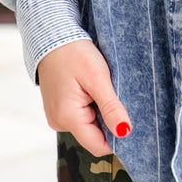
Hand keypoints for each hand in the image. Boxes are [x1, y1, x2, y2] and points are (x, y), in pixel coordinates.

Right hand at [37, 40, 130, 155]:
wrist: (51, 36)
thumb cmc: (74, 53)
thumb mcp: (98, 78)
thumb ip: (111, 107)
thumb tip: (124, 132)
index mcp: (68, 118)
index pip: (98, 145)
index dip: (117, 136)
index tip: (130, 119)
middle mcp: (59, 122)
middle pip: (94, 135)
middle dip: (109, 120)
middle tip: (115, 95)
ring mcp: (57, 116)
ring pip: (88, 125)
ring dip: (100, 111)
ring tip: (102, 88)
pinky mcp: (58, 108)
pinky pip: (80, 115)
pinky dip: (91, 105)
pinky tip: (92, 88)